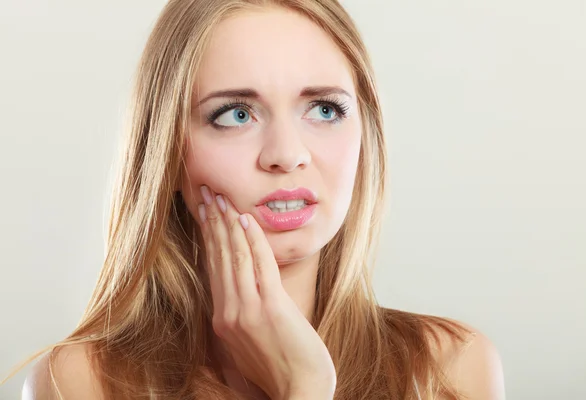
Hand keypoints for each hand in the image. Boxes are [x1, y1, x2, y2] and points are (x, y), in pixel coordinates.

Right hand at [197, 186, 335, 399]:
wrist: (300, 391)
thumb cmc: (280, 369)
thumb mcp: (249, 343)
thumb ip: (241, 317)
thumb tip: (242, 293)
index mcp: (223, 320)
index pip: (213, 269)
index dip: (208, 238)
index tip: (205, 214)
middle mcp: (228, 313)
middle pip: (219, 258)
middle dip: (213, 222)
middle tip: (206, 193)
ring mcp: (247, 310)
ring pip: (234, 258)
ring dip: (227, 224)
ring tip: (220, 198)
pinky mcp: (271, 308)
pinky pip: (259, 266)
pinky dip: (252, 241)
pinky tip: (245, 220)